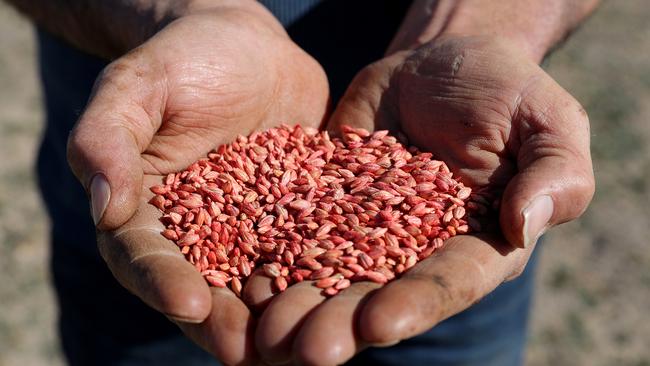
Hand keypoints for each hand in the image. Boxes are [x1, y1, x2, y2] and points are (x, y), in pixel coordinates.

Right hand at [66, 3, 328, 363]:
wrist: (249, 48)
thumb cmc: (183, 58)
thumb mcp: (137, 85)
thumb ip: (108, 139)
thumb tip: (104, 208)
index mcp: (149, 211)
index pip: (146, 258)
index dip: (163, 284)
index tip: (189, 303)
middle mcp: (201, 233)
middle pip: (206, 287)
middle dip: (226, 322)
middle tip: (252, 352)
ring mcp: (253, 230)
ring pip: (260, 282)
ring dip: (278, 317)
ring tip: (301, 344)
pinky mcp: (298, 218)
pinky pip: (310, 250)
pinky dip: (323, 276)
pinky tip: (345, 296)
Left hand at [249, 36, 594, 364]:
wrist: (443, 63)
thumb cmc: (508, 90)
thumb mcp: (548, 121)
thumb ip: (555, 174)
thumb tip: (523, 225)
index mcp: (477, 243)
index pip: (449, 282)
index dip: (416, 304)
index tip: (379, 324)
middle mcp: (419, 249)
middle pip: (381, 293)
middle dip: (345, 322)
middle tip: (309, 350)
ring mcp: (367, 227)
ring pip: (331, 272)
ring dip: (300, 305)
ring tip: (268, 332)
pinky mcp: (329, 200)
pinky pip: (298, 229)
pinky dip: (273, 254)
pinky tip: (244, 279)